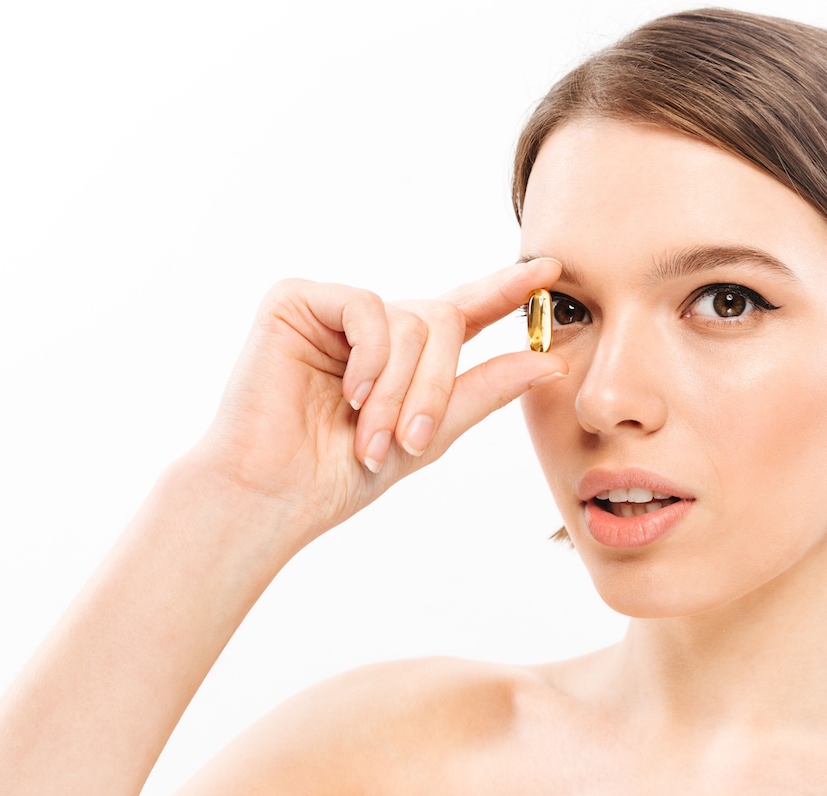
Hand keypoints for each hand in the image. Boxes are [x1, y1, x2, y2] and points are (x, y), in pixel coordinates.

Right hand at [193, 258, 566, 548]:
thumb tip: (552, 360)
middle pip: (444, 321)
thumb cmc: (341, 472)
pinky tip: (349, 394)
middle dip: (438, 386)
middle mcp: (373, 325)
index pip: (464, 312)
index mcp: (403, 355)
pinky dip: (371, 358)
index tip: (552, 270)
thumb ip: (486, 389)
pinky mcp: (297, 299)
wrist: (273, 494)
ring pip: (410, 320)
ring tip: (373, 436)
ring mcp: (334, 310)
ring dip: (401, 389)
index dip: (506, 290)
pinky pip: (368, 307)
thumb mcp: (433, 431)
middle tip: (416, 440)